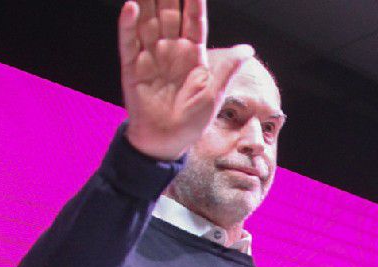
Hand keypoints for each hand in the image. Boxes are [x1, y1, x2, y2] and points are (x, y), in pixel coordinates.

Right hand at [118, 0, 252, 160]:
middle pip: (168, 13)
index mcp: (192, 55)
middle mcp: (170, 50)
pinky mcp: (132, 67)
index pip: (194, 20)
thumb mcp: (214, 94)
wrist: (165, 142)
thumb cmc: (192, 121)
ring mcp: (150, 56)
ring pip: (148, 20)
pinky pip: (129, 41)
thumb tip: (248, 48)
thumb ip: (227, 68)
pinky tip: (132, 6)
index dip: (193, 1)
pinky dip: (128, 24)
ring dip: (147, 1)